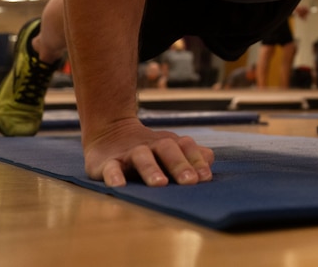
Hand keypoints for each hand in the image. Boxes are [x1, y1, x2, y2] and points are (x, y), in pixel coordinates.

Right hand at [83, 117, 214, 187]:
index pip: (186, 147)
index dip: (196, 160)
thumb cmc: (149, 148)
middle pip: (167, 150)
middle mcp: (151, 146)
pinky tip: (119, 186)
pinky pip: (111, 168)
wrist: (110, 132)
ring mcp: (129, 153)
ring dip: (151, 170)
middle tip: (190, 181)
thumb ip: (191, 155)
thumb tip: (209, 160)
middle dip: (180, 165)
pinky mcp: (107, 162)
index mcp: (169, 144)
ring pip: (141, 157)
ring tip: (160, 184)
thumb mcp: (170, 149)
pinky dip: (114, 176)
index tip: (205, 177)